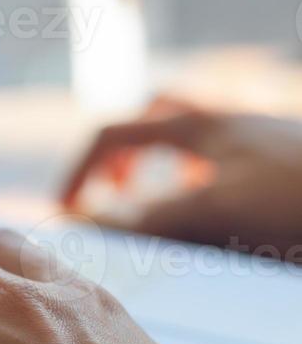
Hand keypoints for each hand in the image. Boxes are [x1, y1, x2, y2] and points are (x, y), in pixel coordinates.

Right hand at [62, 98, 301, 258]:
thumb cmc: (296, 200)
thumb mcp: (212, 212)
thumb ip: (146, 219)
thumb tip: (85, 224)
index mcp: (196, 124)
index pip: (110, 131)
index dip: (77, 170)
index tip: (66, 213)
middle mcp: (223, 122)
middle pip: (148, 119)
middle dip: (119, 157)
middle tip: (115, 197)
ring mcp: (253, 138)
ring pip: (188, 138)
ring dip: (161, 167)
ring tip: (160, 205)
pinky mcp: (278, 161)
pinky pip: (222, 161)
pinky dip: (200, 182)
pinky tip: (215, 218)